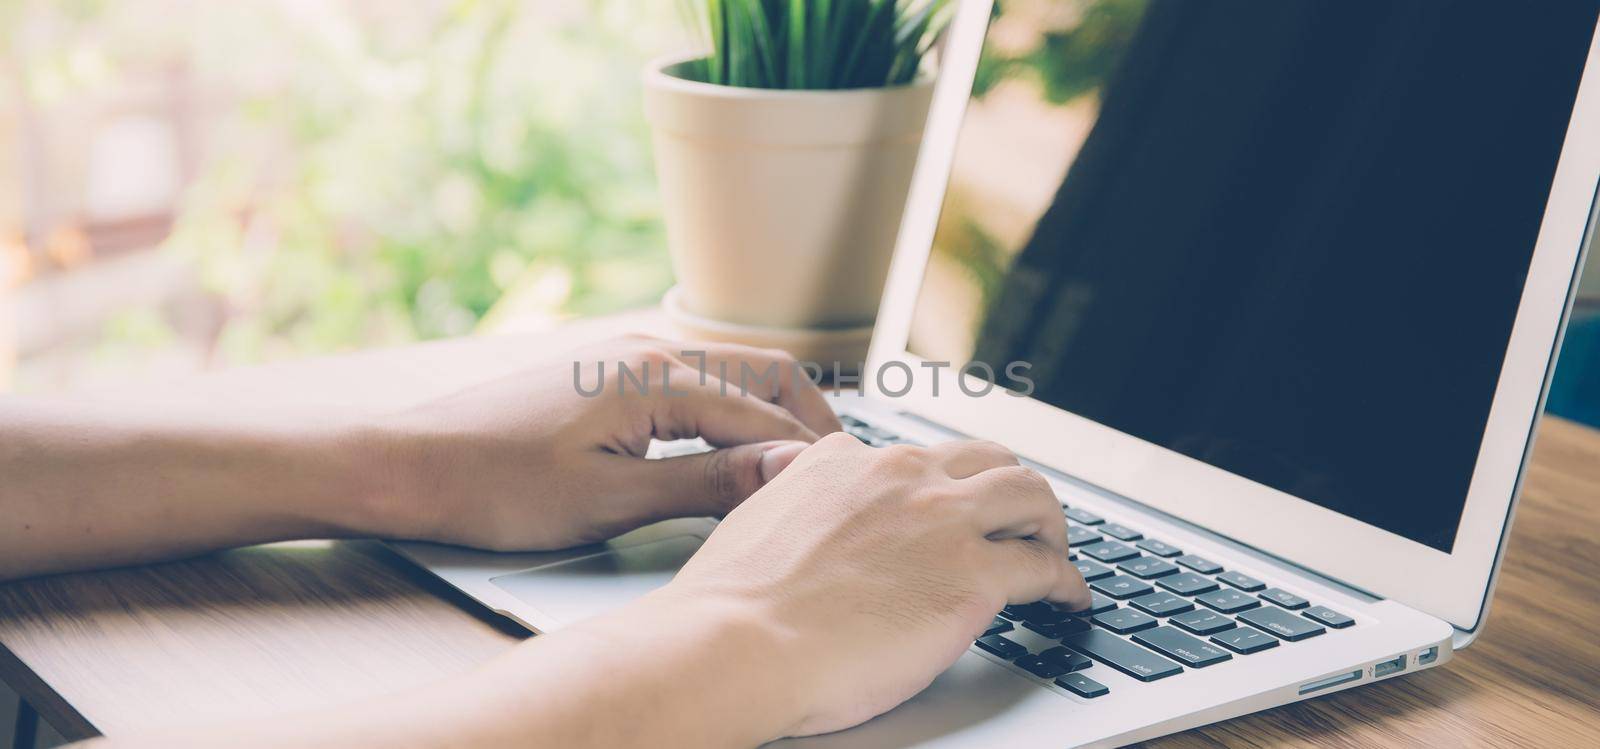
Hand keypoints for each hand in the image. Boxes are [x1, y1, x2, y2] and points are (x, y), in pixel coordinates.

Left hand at [369, 335, 839, 550]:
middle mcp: (647, 348)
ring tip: (803, 458)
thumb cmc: (495, 485)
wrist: (408, 464)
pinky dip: (733, 405)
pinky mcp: (606, 371)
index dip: (808, 455)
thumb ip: (705, 485)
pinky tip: (738, 440)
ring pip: (731, 369)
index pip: (763, 413)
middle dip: (809, 416)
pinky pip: (695, 377)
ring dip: (774, 408)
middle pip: (763, 370)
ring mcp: (625, 354)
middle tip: (842, 468)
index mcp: (654, 374)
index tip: (843, 491)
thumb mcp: (610, 501)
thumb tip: (784, 473)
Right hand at [660, 434, 1091, 737]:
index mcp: (844, 462)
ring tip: (1055, 554)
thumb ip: (790, 498)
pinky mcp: (972, 577)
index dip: (942, 488)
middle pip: (987, 460)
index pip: (917, 459)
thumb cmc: (730, 607)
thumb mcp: (755, 519)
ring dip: (1050, 525)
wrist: (734, 643)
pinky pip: (1046, 568)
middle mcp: (899, 475)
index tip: (949, 511)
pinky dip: (1068, 582)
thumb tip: (794, 496)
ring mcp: (941, 521)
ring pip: (1031, 496)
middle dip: (1011, 491)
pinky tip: (1068, 599)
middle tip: (1020, 524)